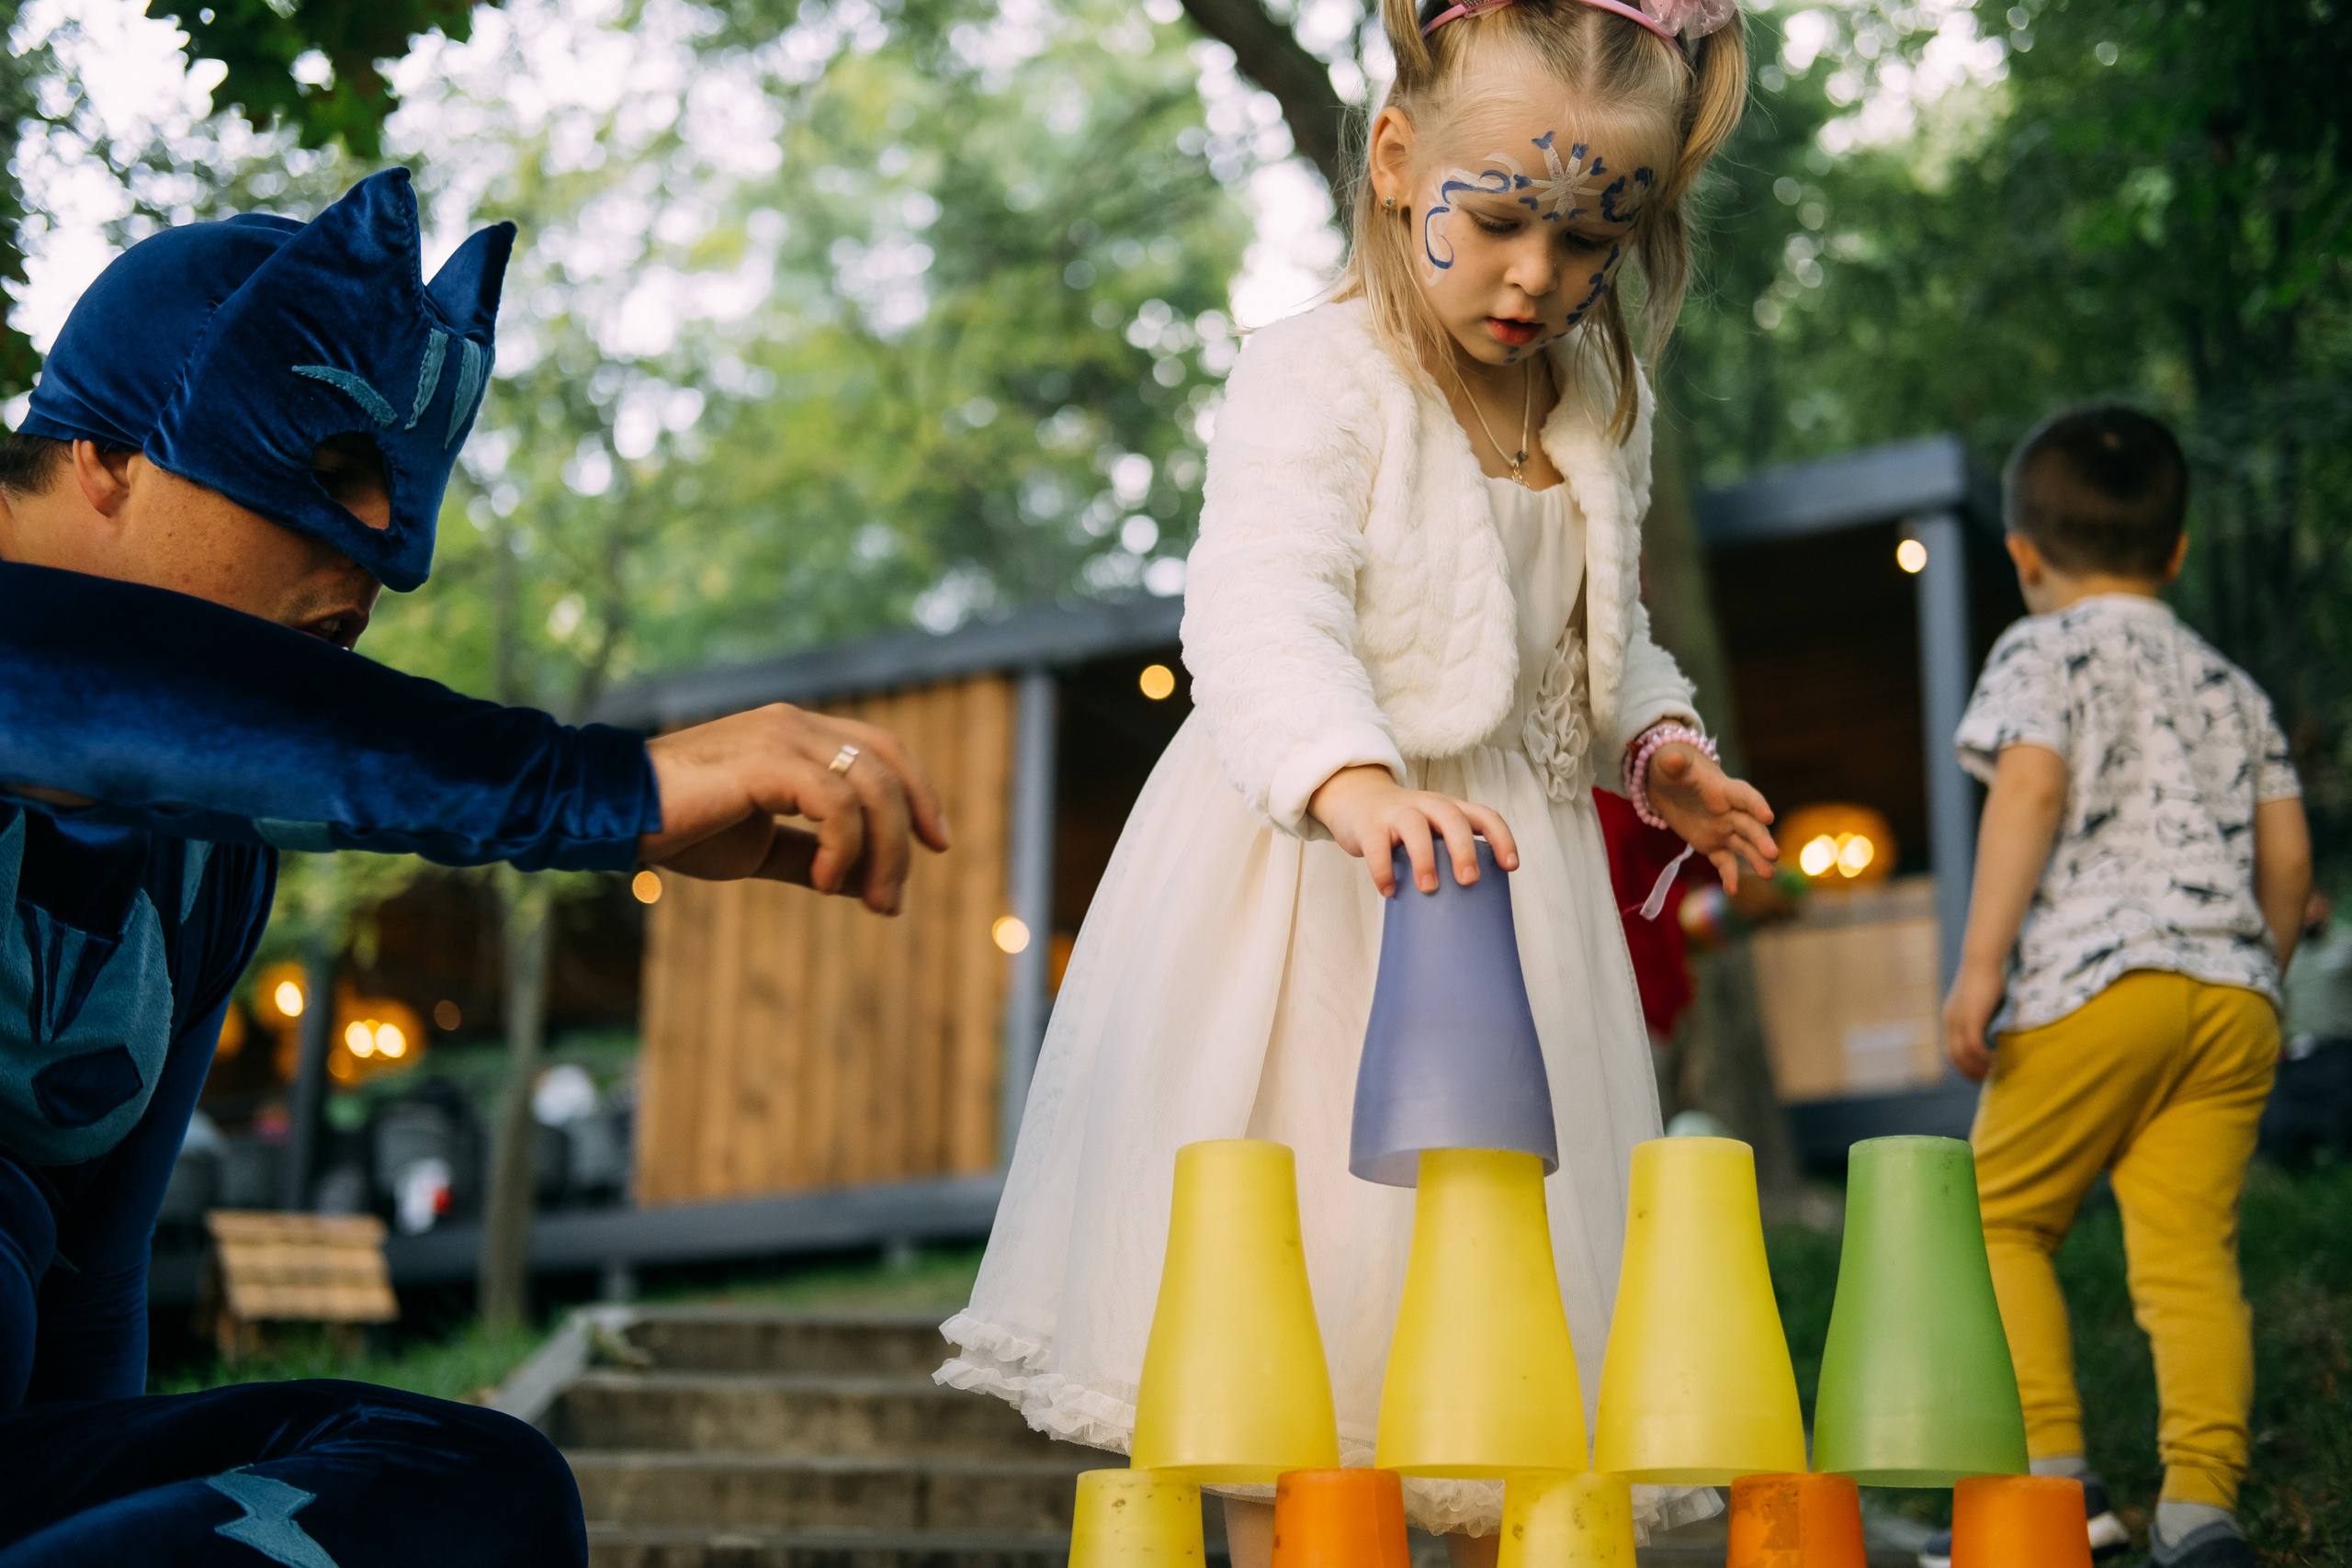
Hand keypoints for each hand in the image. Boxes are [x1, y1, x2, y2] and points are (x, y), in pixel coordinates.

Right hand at [640, 704, 949, 914]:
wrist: (615, 816)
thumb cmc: (678, 827)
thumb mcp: (761, 848)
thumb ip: (813, 856)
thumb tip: (865, 882)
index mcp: (797, 733)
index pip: (883, 748)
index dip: (918, 793)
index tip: (935, 844)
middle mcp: (795, 723)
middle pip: (889, 765)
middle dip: (907, 835)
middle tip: (894, 898)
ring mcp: (781, 736)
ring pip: (872, 788)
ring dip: (882, 854)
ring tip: (867, 901)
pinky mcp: (765, 761)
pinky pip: (836, 803)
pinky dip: (845, 848)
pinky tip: (824, 882)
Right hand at [1307, 764, 1518, 895]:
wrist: (1357, 801)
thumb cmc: (1405, 828)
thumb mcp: (1433, 831)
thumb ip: (1449, 855)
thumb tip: (1471, 910)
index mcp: (1450, 809)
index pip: (1484, 815)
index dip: (1502, 838)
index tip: (1510, 866)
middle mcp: (1428, 806)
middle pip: (1452, 818)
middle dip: (1464, 848)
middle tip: (1468, 880)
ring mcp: (1397, 813)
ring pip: (1415, 827)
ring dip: (1425, 858)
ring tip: (1428, 888)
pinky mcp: (1369, 825)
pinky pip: (1377, 845)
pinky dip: (1383, 869)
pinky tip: (1389, 891)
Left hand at [1643, 743, 1776, 891]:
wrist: (1667, 782)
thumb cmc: (1672, 767)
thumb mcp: (1668, 763)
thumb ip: (1674, 764)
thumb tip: (1674, 760)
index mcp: (1724, 789)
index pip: (1744, 796)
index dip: (1756, 804)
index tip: (1767, 816)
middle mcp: (1730, 811)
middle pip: (1750, 825)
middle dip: (1761, 840)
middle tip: (1772, 855)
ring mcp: (1723, 830)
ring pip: (1744, 846)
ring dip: (1755, 860)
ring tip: (1768, 875)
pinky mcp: (1712, 845)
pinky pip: (1724, 861)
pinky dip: (1728, 875)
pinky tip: (1733, 891)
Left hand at [1941, 959, 2004, 1081]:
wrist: (1982, 960)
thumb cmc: (1986, 977)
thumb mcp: (1979, 1000)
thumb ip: (1981, 1015)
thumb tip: (1992, 1028)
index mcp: (1950, 1018)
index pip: (1951, 1051)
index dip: (1962, 1066)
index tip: (1976, 1074)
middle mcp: (1950, 1021)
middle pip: (1954, 1057)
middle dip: (1969, 1072)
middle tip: (1985, 1080)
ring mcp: (1958, 1020)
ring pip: (1964, 1054)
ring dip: (1978, 1066)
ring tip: (1993, 1072)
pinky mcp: (1970, 1018)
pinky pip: (1973, 1045)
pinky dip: (1983, 1056)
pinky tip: (1996, 1059)